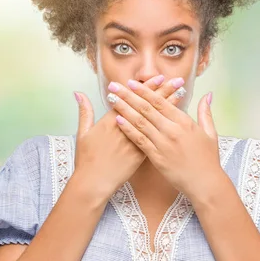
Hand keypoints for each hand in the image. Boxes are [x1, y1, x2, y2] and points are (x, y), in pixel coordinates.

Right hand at [72, 75, 185, 199]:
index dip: (147, 88)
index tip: (159, 77)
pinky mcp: (141, 154)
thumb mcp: (82, 133)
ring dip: (169, 106)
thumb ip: (85, 111)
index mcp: (112, 121)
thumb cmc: (86, 158)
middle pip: (148, 106)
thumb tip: (78, 93)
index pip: (133, 99)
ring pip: (155, 120)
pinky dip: (167, 127)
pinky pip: (157, 138)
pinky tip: (178, 119)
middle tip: (177, 80)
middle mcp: (126, 128)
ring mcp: (135, 141)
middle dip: (163, 92)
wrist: (93, 182)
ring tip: (181, 94)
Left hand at [106, 78, 221, 197]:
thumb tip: (208, 94)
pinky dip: (128, 129)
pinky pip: (139, 140)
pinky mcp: (157, 157)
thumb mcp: (210, 133)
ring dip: (124, 109)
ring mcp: (163, 144)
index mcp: (185, 122)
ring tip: (112, 100)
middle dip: (128, 96)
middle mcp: (172, 130)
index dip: (144, 91)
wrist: (205, 183)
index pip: (160, 102)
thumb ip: (205, 112)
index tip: (132, 83)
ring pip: (140, 122)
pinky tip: (118, 120)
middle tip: (114, 86)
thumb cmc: (208, 159)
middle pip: (146, 109)